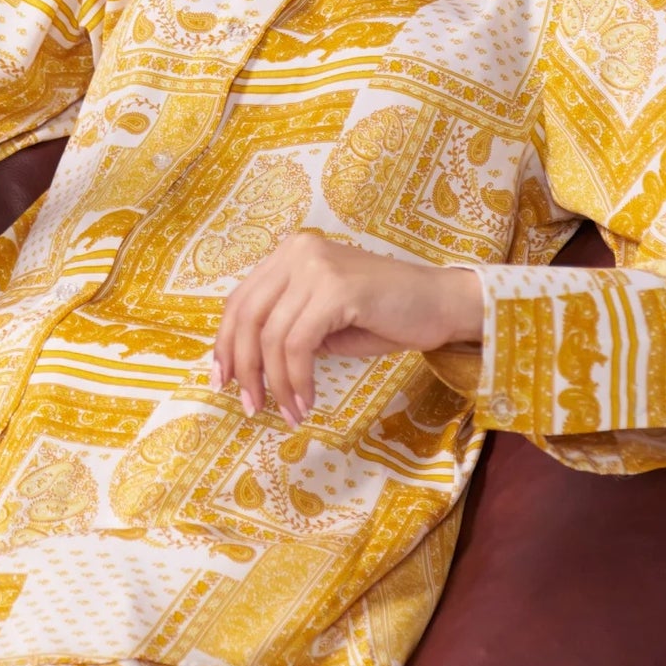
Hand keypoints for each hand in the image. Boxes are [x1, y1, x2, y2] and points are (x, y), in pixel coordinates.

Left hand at [210, 233, 482, 425]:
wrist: (443, 305)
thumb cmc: (386, 315)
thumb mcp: (323, 320)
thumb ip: (286, 330)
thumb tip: (245, 367)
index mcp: (290, 254)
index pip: (240, 301)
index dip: (225, 344)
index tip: (223, 381)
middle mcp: (297, 251)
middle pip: (246, 317)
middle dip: (244, 368)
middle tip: (251, 406)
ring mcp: (316, 266)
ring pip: (271, 336)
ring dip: (277, 384)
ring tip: (290, 413)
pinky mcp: (336, 288)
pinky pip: (298, 344)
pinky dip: (297, 379)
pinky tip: (307, 402)